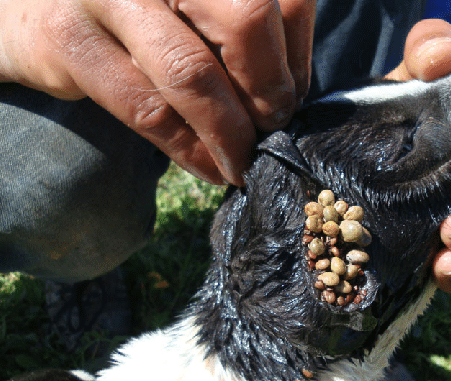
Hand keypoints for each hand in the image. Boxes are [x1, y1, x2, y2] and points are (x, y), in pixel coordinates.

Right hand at [0, 0, 316, 184]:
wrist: (28, 4)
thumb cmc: (133, 12)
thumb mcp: (190, 8)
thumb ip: (237, 31)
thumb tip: (291, 93)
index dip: (297, 58)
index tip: (292, 99)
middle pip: (246, 21)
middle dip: (269, 92)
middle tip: (272, 130)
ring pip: (193, 72)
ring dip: (232, 134)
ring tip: (243, 162)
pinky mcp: (66, 38)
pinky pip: (147, 109)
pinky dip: (191, 151)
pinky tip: (211, 168)